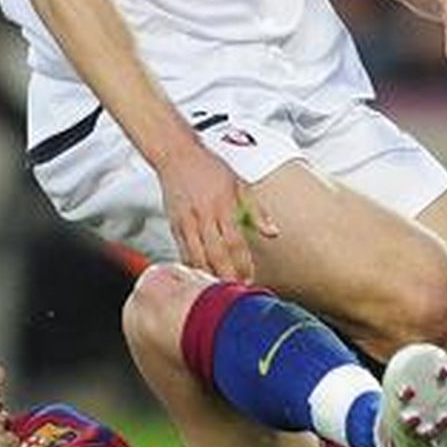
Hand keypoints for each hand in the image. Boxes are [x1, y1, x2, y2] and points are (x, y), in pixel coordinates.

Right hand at [158, 143, 277, 281]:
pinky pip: (183, 252)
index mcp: (223, 205)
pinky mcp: (174, 225)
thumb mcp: (240, 184)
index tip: (250, 278)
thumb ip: (257, 211)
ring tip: (219, 288)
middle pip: (216, 254)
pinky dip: (192, 266)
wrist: (177, 156)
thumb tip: (272, 232)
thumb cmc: (209, 168)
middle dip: (227, 275)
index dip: (243, 264)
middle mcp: (203, 215)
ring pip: (197, 257)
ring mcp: (186, 222)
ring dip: (209, 275)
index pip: (235, 243)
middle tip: (236, 289)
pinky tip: (200, 275)